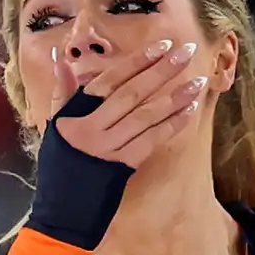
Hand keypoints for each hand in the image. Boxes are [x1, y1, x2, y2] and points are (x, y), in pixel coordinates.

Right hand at [31, 35, 210, 175]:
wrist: (62, 208)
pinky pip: (153, 141)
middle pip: (133, 94)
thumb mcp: (55, 125)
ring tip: (198, 80)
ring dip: (175, 97)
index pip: (110, 80)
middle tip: (186, 52)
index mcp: (76, 114)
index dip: (137, 61)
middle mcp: (94, 129)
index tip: (161, 45)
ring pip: (147, 117)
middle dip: (161, 71)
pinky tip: (190, 110)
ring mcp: (111, 149)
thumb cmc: (60, 163)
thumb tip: (61, 59)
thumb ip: (62, 92)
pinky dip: (172, 124)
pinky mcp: (124, 166)